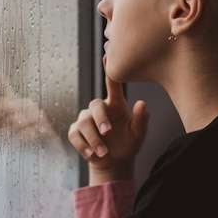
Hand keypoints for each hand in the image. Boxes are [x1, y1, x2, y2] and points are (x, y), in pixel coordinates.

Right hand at [67, 55, 148, 184]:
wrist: (115, 162)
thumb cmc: (129, 144)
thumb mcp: (139, 134)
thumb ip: (142, 120)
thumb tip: (142, 103)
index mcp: (116, 104)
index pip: (112, 84)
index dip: (109, 70)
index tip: (107, 55)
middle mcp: (100, 109)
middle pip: (95, 105)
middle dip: (100, 119)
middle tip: (108, 132)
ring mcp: (86, 119)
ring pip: (84, 122)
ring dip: (94, 138)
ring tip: (104, 152)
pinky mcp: (76, 132)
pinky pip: (74, 134)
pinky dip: (83, 145)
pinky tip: (92, 154)